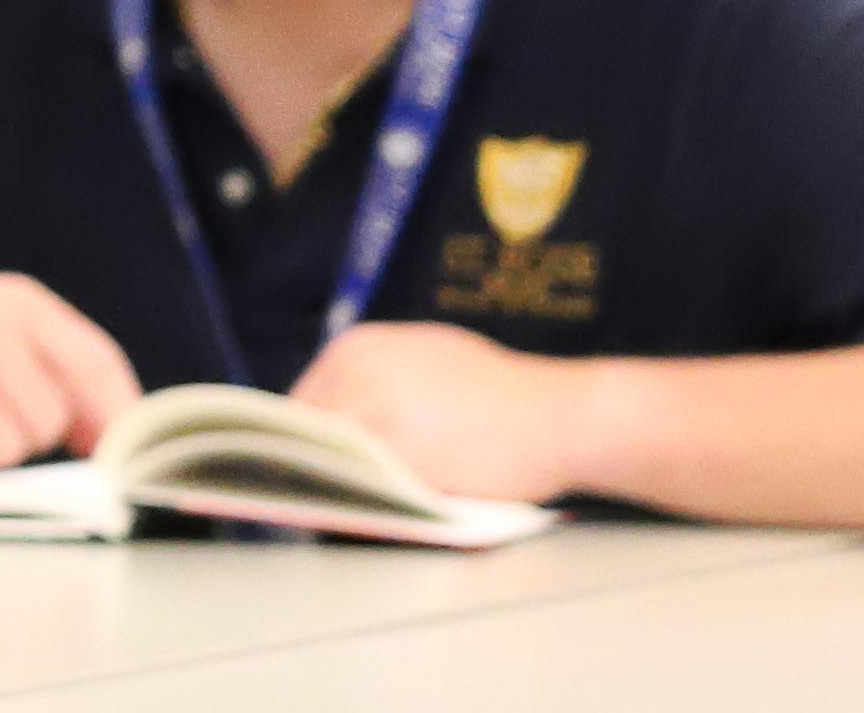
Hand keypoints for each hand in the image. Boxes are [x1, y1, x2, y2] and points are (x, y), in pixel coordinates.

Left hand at [290, 319, 599, 505]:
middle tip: (318, 500)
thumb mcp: (427, 356)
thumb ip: (374, 377)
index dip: (302, 445)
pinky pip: (363, 489)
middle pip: (305, 437)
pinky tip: (372, 516)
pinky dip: (363, 504)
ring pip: (329, 465)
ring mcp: (376, 413)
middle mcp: (357, 372)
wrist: (564, 415)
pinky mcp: (401, 456)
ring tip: (344, 511)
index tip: (304, 473)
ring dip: (332, 488)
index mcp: (357, 347)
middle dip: (312, 468)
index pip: (298, 406)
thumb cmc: (501, 391)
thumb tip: (326, 418)